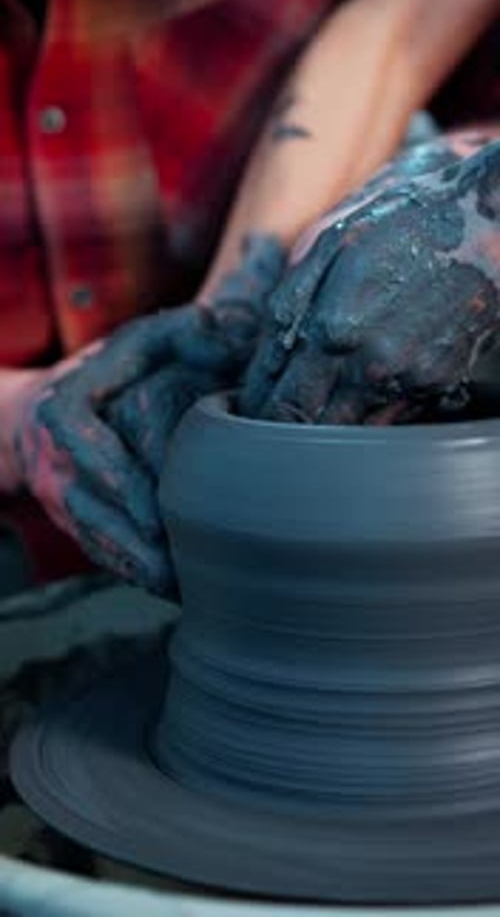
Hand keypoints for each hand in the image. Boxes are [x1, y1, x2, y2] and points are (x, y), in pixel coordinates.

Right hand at [14, 234, 284, 593]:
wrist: (46, 407)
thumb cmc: (114, 368)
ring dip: (135, 566)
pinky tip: (169, 589)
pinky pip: (95, 551)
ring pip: (92, 538)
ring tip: (180, 588)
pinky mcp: (68, 520)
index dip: (125, 482)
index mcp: (65, 407)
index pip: (92, 449)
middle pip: (92, 506)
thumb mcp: (146, 338)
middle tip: (181, 566)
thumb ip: (188, 332)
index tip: (159, 513)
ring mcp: (56, 493)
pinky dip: (131, 572)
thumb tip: (226, 332)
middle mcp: (53, 456)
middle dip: (135, 539)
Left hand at [239, 137, 499, 424]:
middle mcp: (369, 366)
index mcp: (331, 329)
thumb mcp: (329, 242)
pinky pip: (390, 417)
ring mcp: (408, 380)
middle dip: (287, 426)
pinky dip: (369, 411)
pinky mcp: (438, 384)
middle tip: (273, 417)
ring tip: (317, 402)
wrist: (488, 220)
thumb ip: (288, 303)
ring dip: (328, 425)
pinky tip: (364, 384)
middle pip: (310, 429)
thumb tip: (262, 359)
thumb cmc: (404, 219)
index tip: (250, 411)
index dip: (257, 413)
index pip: (277, 405)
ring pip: (351, 432)